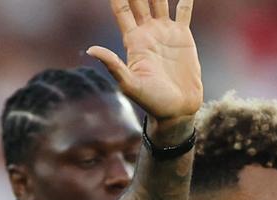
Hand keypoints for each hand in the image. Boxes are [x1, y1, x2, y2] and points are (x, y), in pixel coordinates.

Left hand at [88, 0, 202, 122]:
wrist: (177, 111)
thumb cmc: (151, 101)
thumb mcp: (130, 84)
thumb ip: (113, 65)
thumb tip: (90, 49)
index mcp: (133, 41)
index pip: (122, 9)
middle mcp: (148, 32)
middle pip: (140, 0)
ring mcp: (165, 33)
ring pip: (160, 1)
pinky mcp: (183, 37)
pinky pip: (184, 11)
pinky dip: (185, 0)